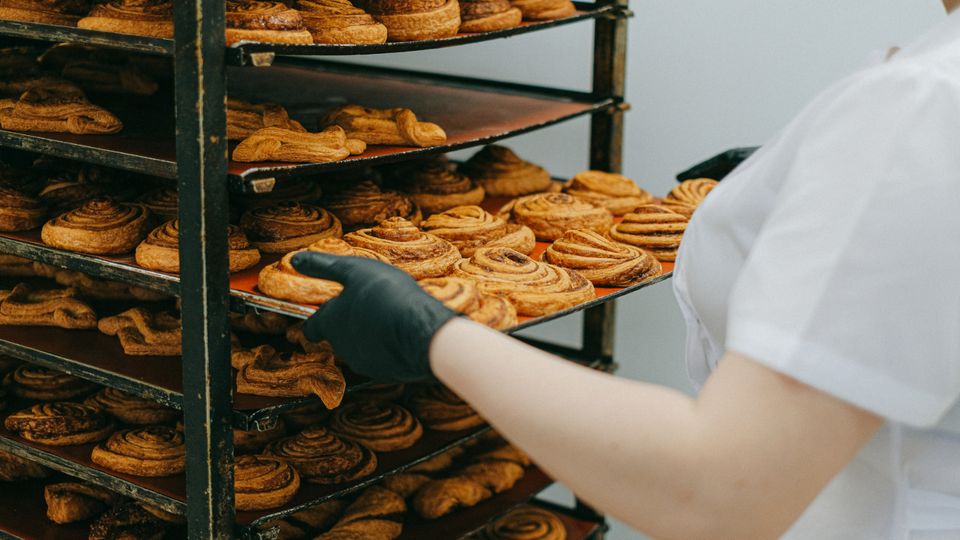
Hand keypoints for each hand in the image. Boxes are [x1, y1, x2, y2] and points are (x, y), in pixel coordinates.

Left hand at [290, 253, 457, 381]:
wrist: (423, 333)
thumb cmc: (386, 296)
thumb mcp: (354, 270)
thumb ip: (323, 266)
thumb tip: (295, 260)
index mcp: (331, 323)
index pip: (312, 327)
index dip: (315, 320)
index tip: (321, 315)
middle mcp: (342, 347)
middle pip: (338, 337)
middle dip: (348, 324)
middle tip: (367, 307)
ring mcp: (365, 363)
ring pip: (361, 348)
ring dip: (369, 336)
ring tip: (389, 318)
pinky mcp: (387, 373)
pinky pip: (383, 358)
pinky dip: (388, 348)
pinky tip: (403, 333)